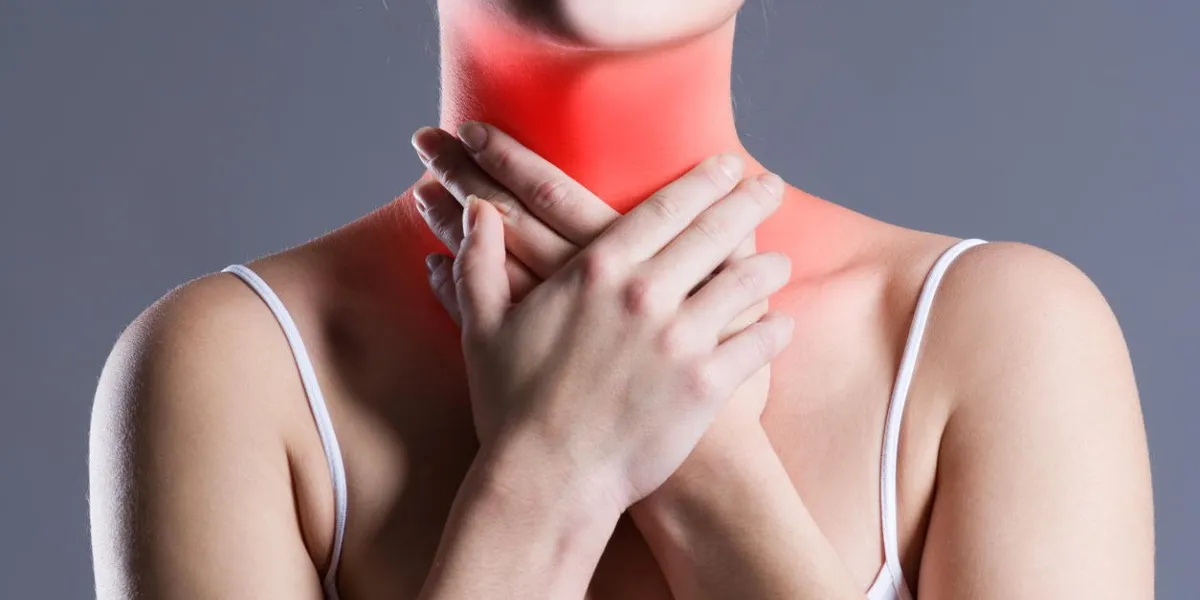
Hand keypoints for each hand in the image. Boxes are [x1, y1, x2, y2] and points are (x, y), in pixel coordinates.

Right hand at [415, 123, 792, 510]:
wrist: (546, 481)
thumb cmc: (511, 406)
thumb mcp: (483, 326)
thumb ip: (479, 261)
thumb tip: (475, 212)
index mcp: (597, 270)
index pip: (665, 209)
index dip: (702, 182)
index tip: (726, 165)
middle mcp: (645, 294)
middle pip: (714, 232)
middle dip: (748, 204)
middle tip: (771, 186)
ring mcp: (680, 339)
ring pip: (744, 284)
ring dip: (768, 266)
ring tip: (780, 259)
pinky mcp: (706, 386)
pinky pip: (756, 344)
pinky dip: (773, 330)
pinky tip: (782, 323)